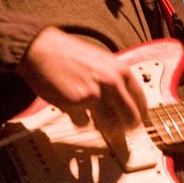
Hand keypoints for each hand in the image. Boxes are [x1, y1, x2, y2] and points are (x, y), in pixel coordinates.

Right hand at [18, 27, 148, 139]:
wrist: (42, 50)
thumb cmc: (69, 55)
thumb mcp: (102, 62)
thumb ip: (115, 81)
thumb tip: (125, 106)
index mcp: (121, 71)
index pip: (141, 102)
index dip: (139, 116)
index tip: (134, 124)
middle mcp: (112, 82)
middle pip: (131, 119)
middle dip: (125, 129)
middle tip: (117, 132)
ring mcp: (95, 94)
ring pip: (110, 126)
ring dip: (102, 128)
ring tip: (92, 118)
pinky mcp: (77, 104)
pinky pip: (84, 123)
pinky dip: (79, 120)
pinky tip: (72, 107)